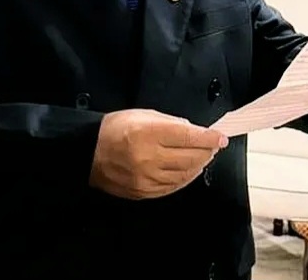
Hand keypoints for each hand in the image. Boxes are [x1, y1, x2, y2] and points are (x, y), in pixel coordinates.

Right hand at [89, 109, 227, 199]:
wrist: (87, 153)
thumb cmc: (114, 129)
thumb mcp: (142, 115)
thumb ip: (169, 122)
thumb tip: (192, 131)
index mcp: (149, 134)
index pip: (189, 137)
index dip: (209, 138)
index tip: (220, 137)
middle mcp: (150, 158)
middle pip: (191, 158)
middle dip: (206, 152)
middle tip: (213, 146)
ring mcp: (147, 179)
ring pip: (185, 175)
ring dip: (199, 166)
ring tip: (203, 158)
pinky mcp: (143, 192)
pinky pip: (173, 187)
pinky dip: (185, 179)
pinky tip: (189, 172)